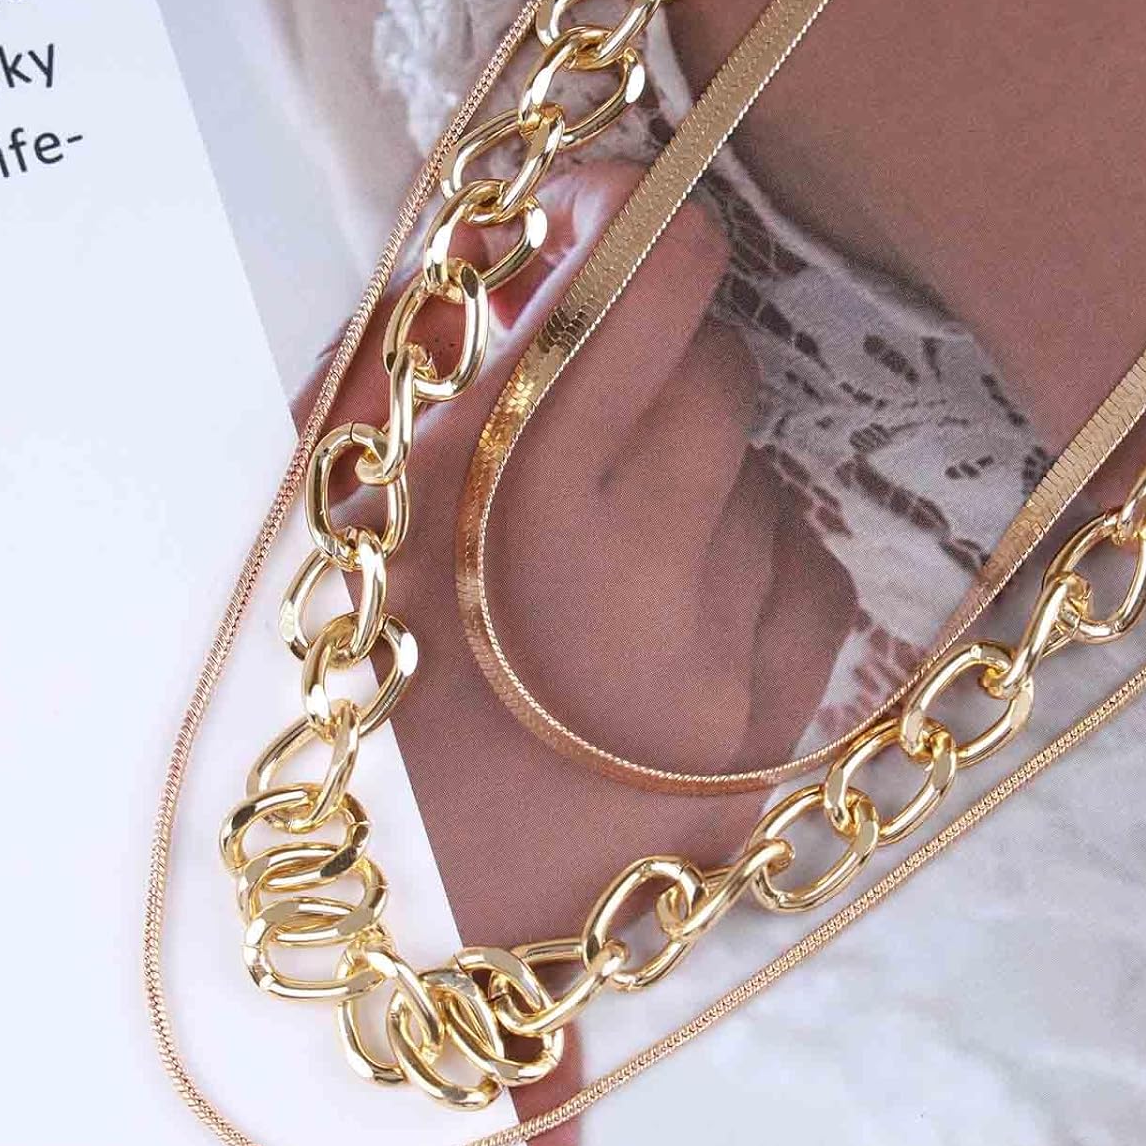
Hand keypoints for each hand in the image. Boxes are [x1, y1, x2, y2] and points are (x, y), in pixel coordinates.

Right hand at [299, 163, 855, 1145]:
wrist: (385, 926)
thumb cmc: (335, 704)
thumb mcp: (347, 511)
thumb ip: (445, 351)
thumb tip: (573, 220)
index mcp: (518, 503)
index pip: (655, 288)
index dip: (643, 228)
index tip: (617, 220)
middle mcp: (648, 580)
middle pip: (724, 380)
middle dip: (658, 375)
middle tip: (580, 434)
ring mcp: (725, 674)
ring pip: (768, 484)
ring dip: (698, 489)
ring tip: (604, 567)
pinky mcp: (769, 747)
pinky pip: (809, 582)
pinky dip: (753, 571)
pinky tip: (672, 618)